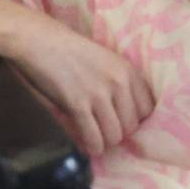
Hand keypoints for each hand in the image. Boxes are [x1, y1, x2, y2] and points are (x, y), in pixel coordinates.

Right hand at [6, 14, 152, 156]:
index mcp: (128, 69)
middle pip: (132, 125)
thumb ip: (121, 82)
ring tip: (98, 138)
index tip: (124, 121)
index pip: (147, 108)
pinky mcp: (78, 104)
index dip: (136, 119)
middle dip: (120, 132)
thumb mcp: (107, 60)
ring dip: (106, 141)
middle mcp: (118, 82)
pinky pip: (94, 137)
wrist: (42, 42)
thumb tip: (128, 113)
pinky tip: (88, 145)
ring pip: (114, 135)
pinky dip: (92, 146)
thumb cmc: (73, 51)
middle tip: (107, 131)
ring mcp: (99, 93)